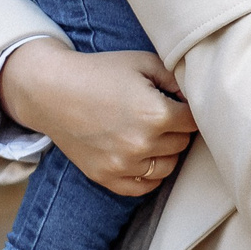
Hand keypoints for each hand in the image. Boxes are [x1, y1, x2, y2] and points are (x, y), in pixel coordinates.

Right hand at [0, 42, 195, 196]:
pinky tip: (143, 155)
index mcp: (156, 115)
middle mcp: (141, 144)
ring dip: (166, 152)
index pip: (194, 122)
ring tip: (152, 133)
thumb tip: (199, 96)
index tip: (179, 103)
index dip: (189, 110)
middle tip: (162, 114)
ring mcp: (122, 165)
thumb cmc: (100, 71)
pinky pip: (144, 186)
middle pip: (182, 144)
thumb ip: (177, 79)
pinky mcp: (106, 177)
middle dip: (177, 129)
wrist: (51, 91)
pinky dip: (149, 174)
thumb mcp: (143, 63)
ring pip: (167, 167)